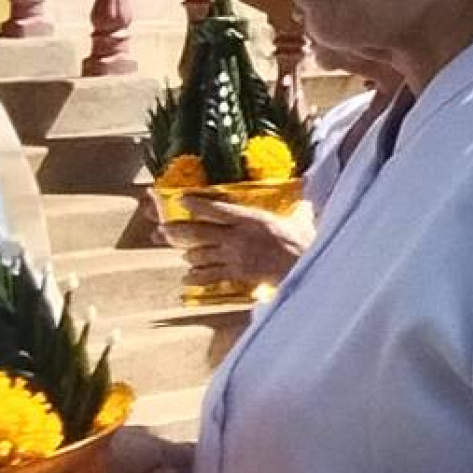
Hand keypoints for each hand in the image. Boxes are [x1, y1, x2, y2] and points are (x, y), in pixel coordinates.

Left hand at [164, 196, 309, 289]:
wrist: (305, 267)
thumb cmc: (305, 242)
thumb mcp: (301, 218)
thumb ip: (298, 208)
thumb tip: (309, 194)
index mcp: (249, 218)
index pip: (215, 209)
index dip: (195, 204)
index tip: (181, 200)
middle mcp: (236, 236)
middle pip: (198, 232)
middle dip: (177, 231)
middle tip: (163, 230)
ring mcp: (233, 256)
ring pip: (200, 255)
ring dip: (189, 255)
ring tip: (185, 254)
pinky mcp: (236, 273)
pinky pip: (209, 276)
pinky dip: (196, 277)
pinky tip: (187, 278)